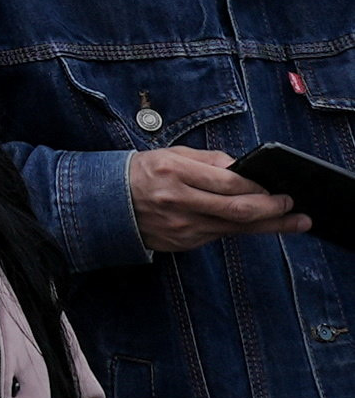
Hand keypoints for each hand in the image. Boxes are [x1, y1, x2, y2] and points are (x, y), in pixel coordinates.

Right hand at [128, 145, 304, 253]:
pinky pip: (220, 235)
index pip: (229, 182)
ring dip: (269, 225)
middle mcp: (178, 201)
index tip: (278, 187)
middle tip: (293, 207)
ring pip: (236, 228)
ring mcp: (181, 226)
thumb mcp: (169, 154)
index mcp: (174, 172)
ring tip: (293, 222)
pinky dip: (239, 228)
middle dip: (273, 210)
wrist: (105, 203)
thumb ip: (207, 160)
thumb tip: (242, 167)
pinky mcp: (184, 242)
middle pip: (238, 210)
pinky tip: (255, 224)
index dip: (258, 186)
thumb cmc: (140, 173)